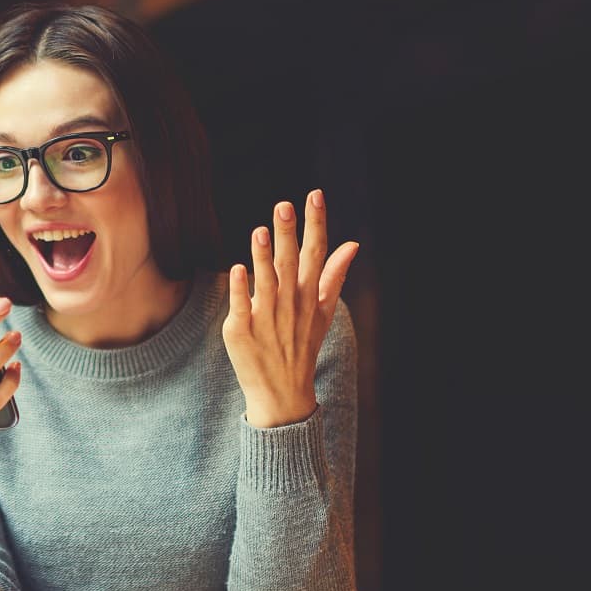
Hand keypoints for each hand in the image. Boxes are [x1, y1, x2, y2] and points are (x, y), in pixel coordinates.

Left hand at [221, 189, 358, 427]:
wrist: (282, 394)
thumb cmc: (301, 347)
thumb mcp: (324, 312)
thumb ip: (334, 277)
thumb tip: (352, 245)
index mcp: (309, 296)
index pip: (315, 253)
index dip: (316, 224)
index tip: (314, 195)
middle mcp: (290, 305)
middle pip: (289, 263)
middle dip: (288, 234)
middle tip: (284, 204)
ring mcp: (266, 319)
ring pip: (265, 283)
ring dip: (263, 257)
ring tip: (261, 231)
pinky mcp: (242, 332)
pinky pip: (241, 307)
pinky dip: (240, 290)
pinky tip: (238, 268)